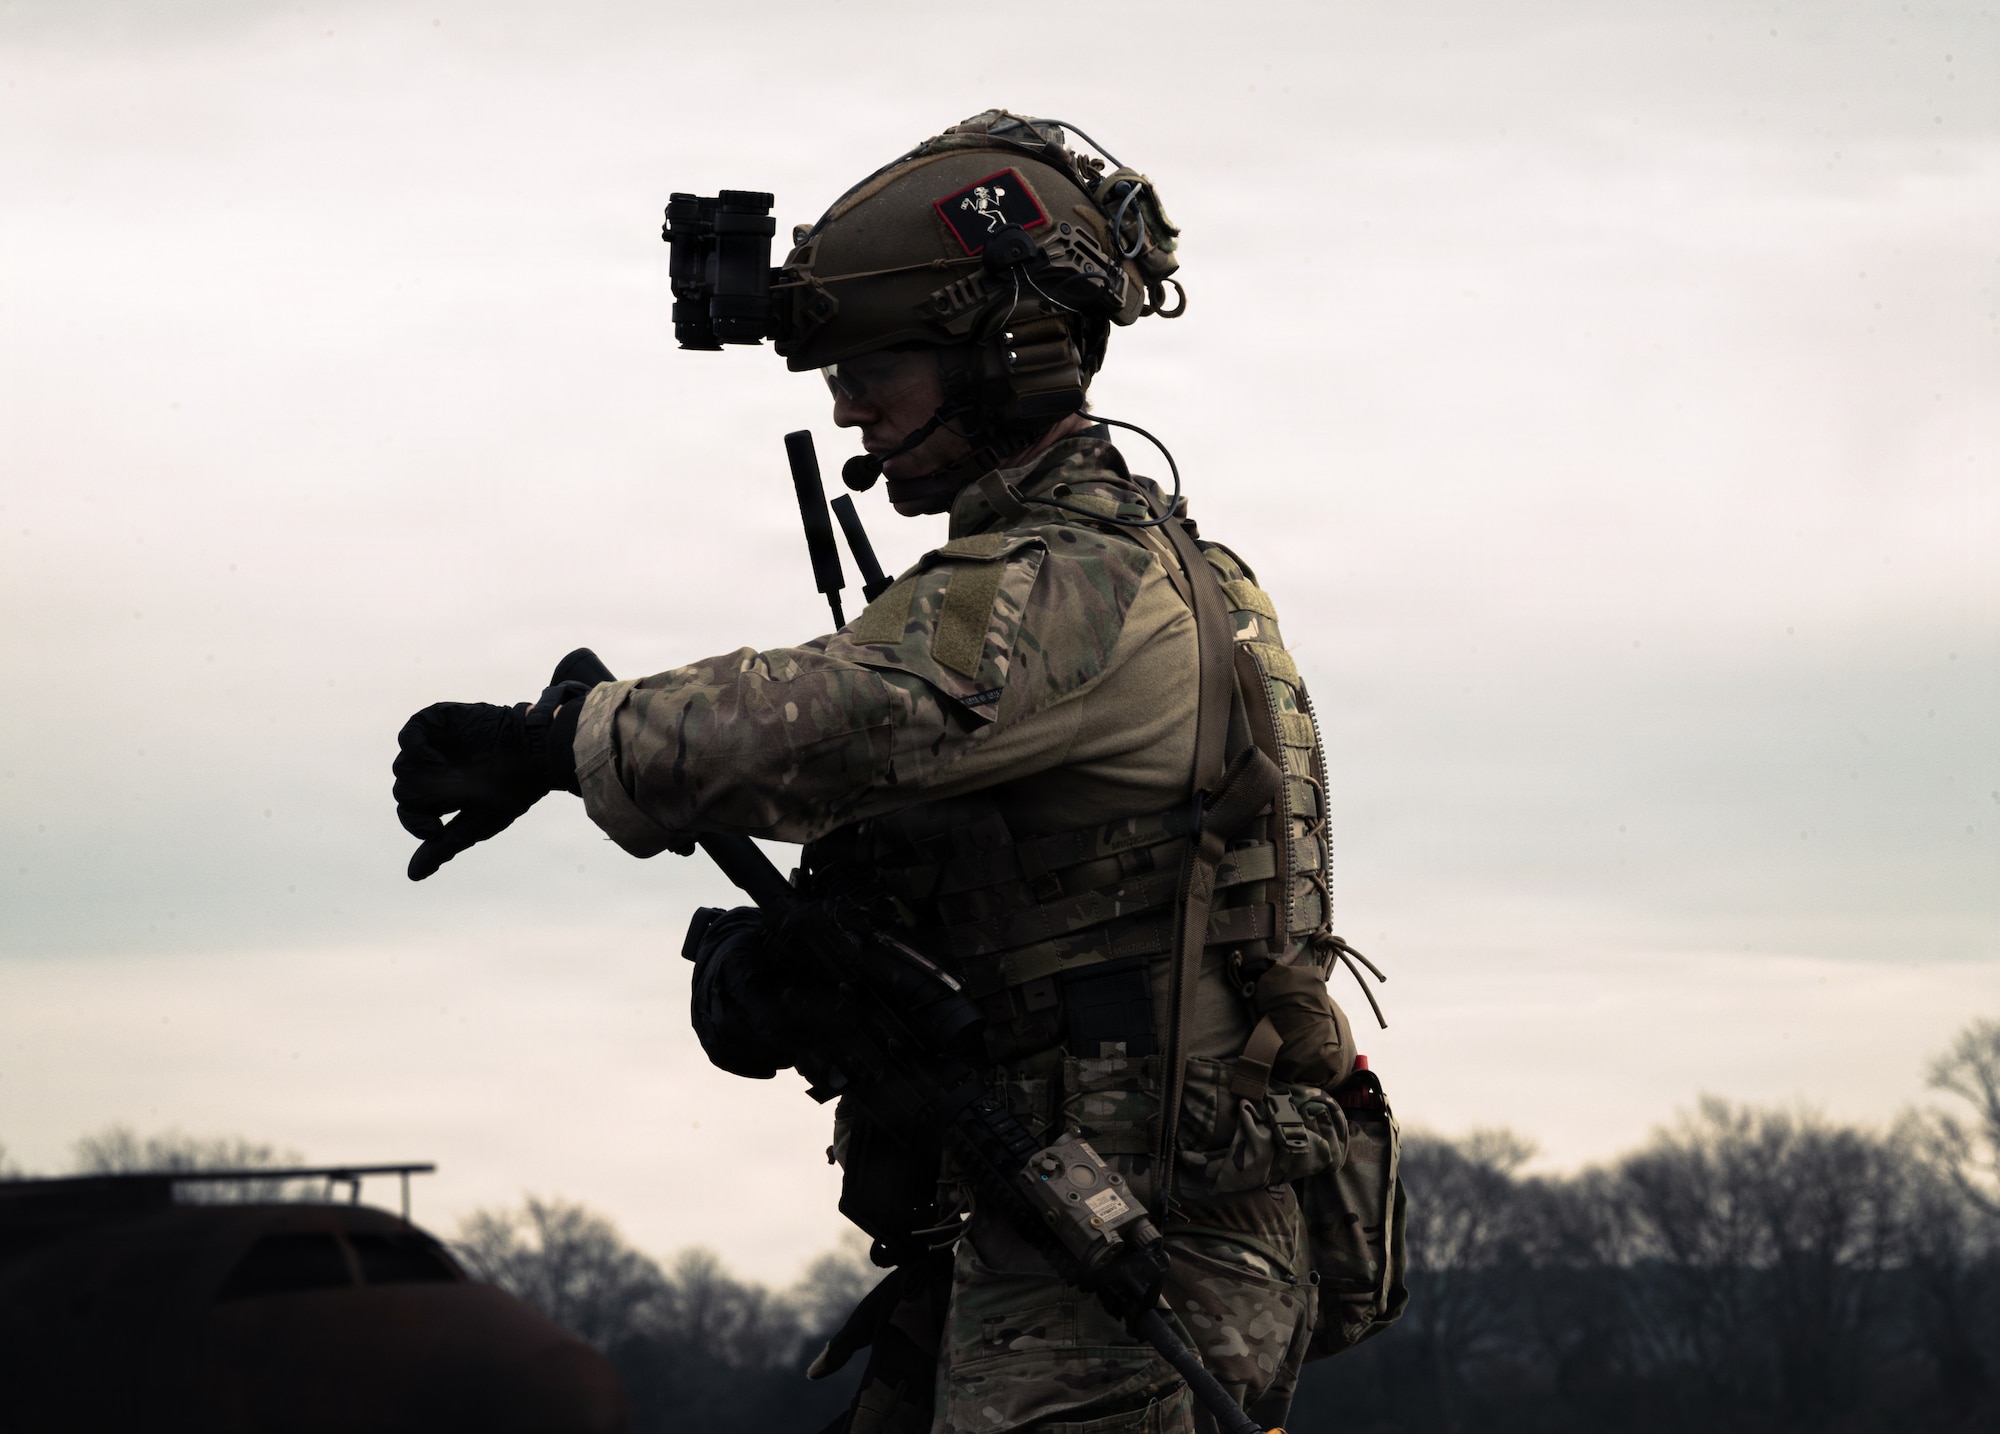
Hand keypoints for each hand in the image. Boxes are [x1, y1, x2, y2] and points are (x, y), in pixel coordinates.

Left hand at [392, 701, 546, 879]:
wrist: (535, 754)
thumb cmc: (512, 792)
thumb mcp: (476, 824)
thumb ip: (443, 846)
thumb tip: (412, 876)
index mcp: (442, 793)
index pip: (409, 810)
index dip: (415, 822)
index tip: (435, 829)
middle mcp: (433, 768)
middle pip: (404, 790)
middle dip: (427, 798)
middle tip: (457, 792)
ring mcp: (433, 743)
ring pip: (403, 766)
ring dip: (425, 776)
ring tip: (452, 774)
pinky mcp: (437, 720)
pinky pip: (409, 734)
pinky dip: (417, 749)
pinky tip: (437, 760)